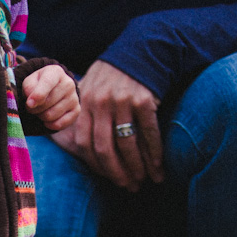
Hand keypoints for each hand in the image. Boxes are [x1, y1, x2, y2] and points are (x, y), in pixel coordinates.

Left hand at [22, 64, 79, 131]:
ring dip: (41, 116)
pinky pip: (59, 124)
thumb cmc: (37, 85)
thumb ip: (28, 89)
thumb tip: (32, 102)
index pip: (47, 84)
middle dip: (34, 108)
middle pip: (46, 103)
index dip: (37, 95)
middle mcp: (68, 83)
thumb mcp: (29, 82)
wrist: (51, 90)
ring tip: (41, 110)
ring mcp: (74, 97)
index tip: (29, 104)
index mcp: (55, 72)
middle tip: (33, 105)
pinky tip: (47, 119)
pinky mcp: (76, 110)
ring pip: (51, 115)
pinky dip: (50, 125)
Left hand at [52, 60, 162, 191]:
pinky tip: (158, 167)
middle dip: (116, 172)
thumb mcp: (93, 88)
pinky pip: (149, 132)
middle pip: (105, 148)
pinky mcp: (144, 99)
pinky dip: (154, 152)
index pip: (85, 143)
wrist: (145, 49)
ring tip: (144, 181)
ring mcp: (123, 101)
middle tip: (127, 186)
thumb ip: (86, 113)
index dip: (97, 165)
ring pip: (127, 143)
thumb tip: (78, 145)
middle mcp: (101, 103)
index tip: (108, 178)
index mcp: (85, 103)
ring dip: (137, 167)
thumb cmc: (116, 74)